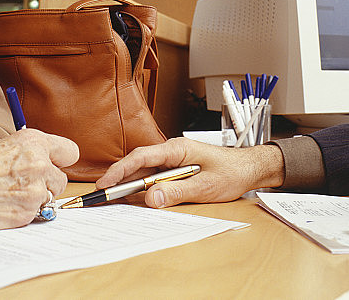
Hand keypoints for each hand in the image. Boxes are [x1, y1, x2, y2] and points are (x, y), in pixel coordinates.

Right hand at [0, 128, 78, 230]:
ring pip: (49, 198)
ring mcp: (35, 191)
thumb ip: (26, 153)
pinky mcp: (27, 213)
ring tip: (10, 194)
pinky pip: (35, 213)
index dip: (60, 160)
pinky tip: (4, 205)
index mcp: (33, 142)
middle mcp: (39, 164)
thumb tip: (38, 161)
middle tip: (24, 183)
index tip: (54, 164)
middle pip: (61, 179)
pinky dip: (23, 211)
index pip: (70, 151)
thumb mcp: (2, 145)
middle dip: (46, 182)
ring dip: (35, 198)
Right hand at [95, 137, 284, 207]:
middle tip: (100, 196)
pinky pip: (153, 180)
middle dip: (118, 179)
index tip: (106, 183)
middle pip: (138, 165)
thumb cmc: (231, 172)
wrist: (248, 169)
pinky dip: (141, 190)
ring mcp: (172, 163)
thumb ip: (177, 191)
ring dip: (128, 186)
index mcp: (177, 149)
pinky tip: (131, 200)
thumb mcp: (206, 186)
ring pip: (143, 173)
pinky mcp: (174, 173)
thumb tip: (151, 198)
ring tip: (109, 200)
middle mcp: (171, 153)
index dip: (121, 170)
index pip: (142, 156)